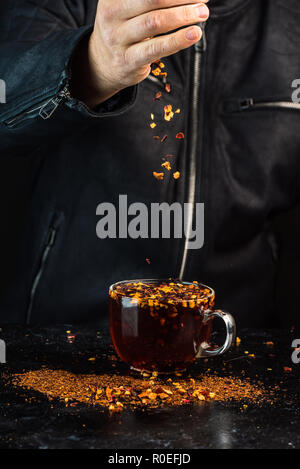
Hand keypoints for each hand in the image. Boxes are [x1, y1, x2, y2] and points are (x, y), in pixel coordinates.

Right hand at [73, 0, 208, 107]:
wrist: (102, 64)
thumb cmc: (123, 31)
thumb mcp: (127, 7)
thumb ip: (149, 0)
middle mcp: (112, 14)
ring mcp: (118, 38)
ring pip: (155, 21)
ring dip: (183, 16)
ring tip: (202, 13)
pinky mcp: (128, 60)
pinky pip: (157, 48)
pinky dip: (178, 40)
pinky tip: (193, 34)